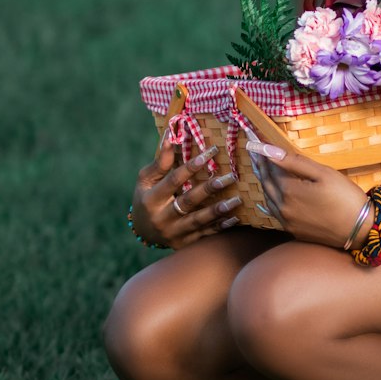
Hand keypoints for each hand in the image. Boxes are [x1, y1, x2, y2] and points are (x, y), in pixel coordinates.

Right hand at [131, 136, 242, 250]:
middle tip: (230, 177)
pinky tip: (235, 218)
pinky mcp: (184, 244)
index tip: (211, 152)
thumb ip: (161, 161)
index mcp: (151, 199)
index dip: (191, 166)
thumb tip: (170, 135)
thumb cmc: (146, 197)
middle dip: (210, 189)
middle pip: (188, 202)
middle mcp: (162, 218)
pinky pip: (204, 235)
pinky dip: (220, 227)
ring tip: (237, 200)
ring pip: (198, 221)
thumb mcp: (146, 180)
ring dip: (219, 211)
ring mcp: (173, 233)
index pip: (173, 180)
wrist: (143, 232)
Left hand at [247, 135, 371, 248]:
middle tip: (253, 152)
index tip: (256, 140)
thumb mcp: (323, 173)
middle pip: (265, 182)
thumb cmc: (346, 197)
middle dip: (259, 165)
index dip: (263, 152)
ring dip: (263, 182)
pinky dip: (268, 200)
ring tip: (260, 168)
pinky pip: (274, 213)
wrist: (360, 230)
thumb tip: (269, 150)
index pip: (270, 167)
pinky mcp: (293, 231)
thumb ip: (294, 162)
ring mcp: (287, 222)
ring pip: (267, 198)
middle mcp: (283, 207)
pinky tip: (267, 197)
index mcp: (289, 190)